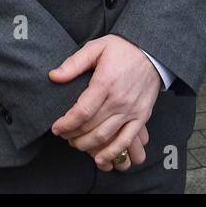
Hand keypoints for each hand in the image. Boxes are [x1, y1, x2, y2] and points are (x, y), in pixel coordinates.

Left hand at [49, 35, 162, 168]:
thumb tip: (53, 76)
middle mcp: (119, 100)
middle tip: (63, 135)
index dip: (66, 124)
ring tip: (76, 143)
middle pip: (91, 127)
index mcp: (105, 83)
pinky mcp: (141, 117)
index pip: (82, 112)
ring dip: (87, 145)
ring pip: (105, 137)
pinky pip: (126, 140)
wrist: (152, 52)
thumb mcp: (96, 48)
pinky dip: (112, 153)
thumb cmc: (122, 49)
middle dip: (72, 135)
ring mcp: (131, 110)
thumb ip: (73, 63)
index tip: (56, 128)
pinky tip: (100, 159)